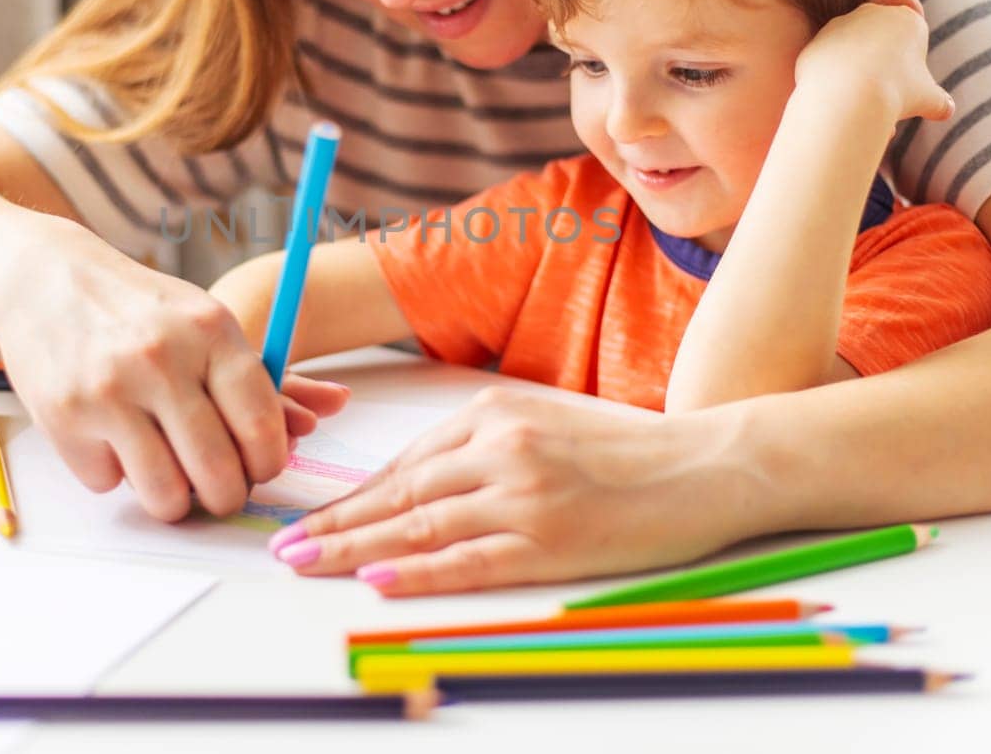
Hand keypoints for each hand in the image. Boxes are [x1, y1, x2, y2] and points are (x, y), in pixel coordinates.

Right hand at [0, 219, 347, 520]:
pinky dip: (115, 474)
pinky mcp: (64, 417)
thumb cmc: (141, 312)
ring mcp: (110, 390)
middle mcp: (162, 359)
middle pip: (218, 473)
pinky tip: (111, 438)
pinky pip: (109, 484)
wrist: (43, 278)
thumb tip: (331, 412)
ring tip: (171, 478)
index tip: (261, 467)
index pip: (261, 424)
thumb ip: (264, 378)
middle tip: (220, 490)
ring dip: (173, 500)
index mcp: (211, 331)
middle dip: (226, 496)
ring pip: (165, 494)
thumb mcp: (205, 326)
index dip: (269, 462)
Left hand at [268, 386, 771, 594]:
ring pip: (421, 525)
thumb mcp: (543, 424)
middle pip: (399, 493)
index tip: (311, 519)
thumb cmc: (625, 448)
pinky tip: (379, 578)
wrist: (706, 464)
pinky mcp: (550, 539)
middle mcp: (501, 445)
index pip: (404, 463)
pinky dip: (419, 570)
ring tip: (306, 565)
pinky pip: (469, 560)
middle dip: (335, 523)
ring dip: (355, 548)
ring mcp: (524, 493)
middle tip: (284, 546)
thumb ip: (482, 448)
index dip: (351, 496)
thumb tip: (415, 489)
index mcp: (494, 411)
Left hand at [794, 0, 952, 124]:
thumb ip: (938, 101)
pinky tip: (838, 93)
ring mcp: (840, 24)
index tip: (905, 69)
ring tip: (860, 94)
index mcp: (906, 19)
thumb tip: (945, 109)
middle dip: (882, 55)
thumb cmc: (896, 93)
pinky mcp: (816, 41)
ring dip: (855, 64)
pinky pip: (828, 57)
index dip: (910, 49)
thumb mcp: (927, 99)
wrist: (850, 96)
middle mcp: (872, 13)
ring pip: (851, 44)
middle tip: (884, 84)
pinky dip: (833, 73)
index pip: (911, 24)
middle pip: (880, 32)